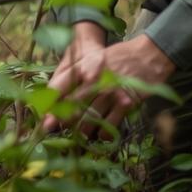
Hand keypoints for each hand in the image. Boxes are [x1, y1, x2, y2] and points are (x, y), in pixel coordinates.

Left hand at [43, 24, 174, 137]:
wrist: (148, 56)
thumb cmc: (117, 57)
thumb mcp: (92, 58)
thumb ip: (75, 74)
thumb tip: (56, 94)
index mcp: (83, 67)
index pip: (58, 88)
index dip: (48, 105)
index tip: (43, 119)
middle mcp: (94, 81)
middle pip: (71, 107)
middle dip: (62, 122)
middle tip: (57, 131)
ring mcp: (110, 93)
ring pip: (88, 119)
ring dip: (82, 131)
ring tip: (79, 135)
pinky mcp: (125, 103)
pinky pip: (109, 125)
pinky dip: (102, 133)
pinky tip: (99, 135)